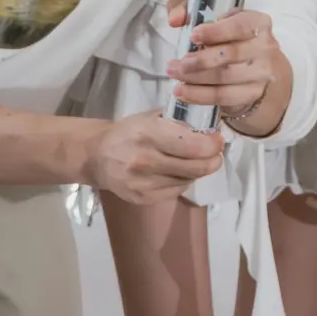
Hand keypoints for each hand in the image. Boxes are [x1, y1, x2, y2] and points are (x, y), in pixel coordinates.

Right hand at [81, 112, 222, 203]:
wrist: (97, 156)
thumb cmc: (129, 131)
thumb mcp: (151, 117)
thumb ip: (179, 120)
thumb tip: (211, 123)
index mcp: (148, 134)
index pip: (192, 145)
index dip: (212, 144)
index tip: (219, 139)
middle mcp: (145, 160)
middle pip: (194, 167)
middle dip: (213, 160)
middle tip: (217, 153)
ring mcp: (142, 183)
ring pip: (187, 180)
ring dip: (199, 170)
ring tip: (199, 160)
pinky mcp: (142, 198)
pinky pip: (176, 191)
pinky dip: (185, 180)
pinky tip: (181, 171)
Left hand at [164, 0, 291, 136]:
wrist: (257, 66)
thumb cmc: (230, 37)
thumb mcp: (213, 17)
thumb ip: (191, 11)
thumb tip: (176, 19)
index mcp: (259, 23)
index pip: (239, 26)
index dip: (216, 32)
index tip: (193, 36)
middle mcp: (265, 47)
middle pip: (230, 54)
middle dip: (200, 60)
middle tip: (175, 64)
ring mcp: (261, 73)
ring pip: (224, 77)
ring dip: (195, 78)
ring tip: (174, 76)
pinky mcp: (253, 93)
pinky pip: (224, 96)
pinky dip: (200, 95)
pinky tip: (183, 92)